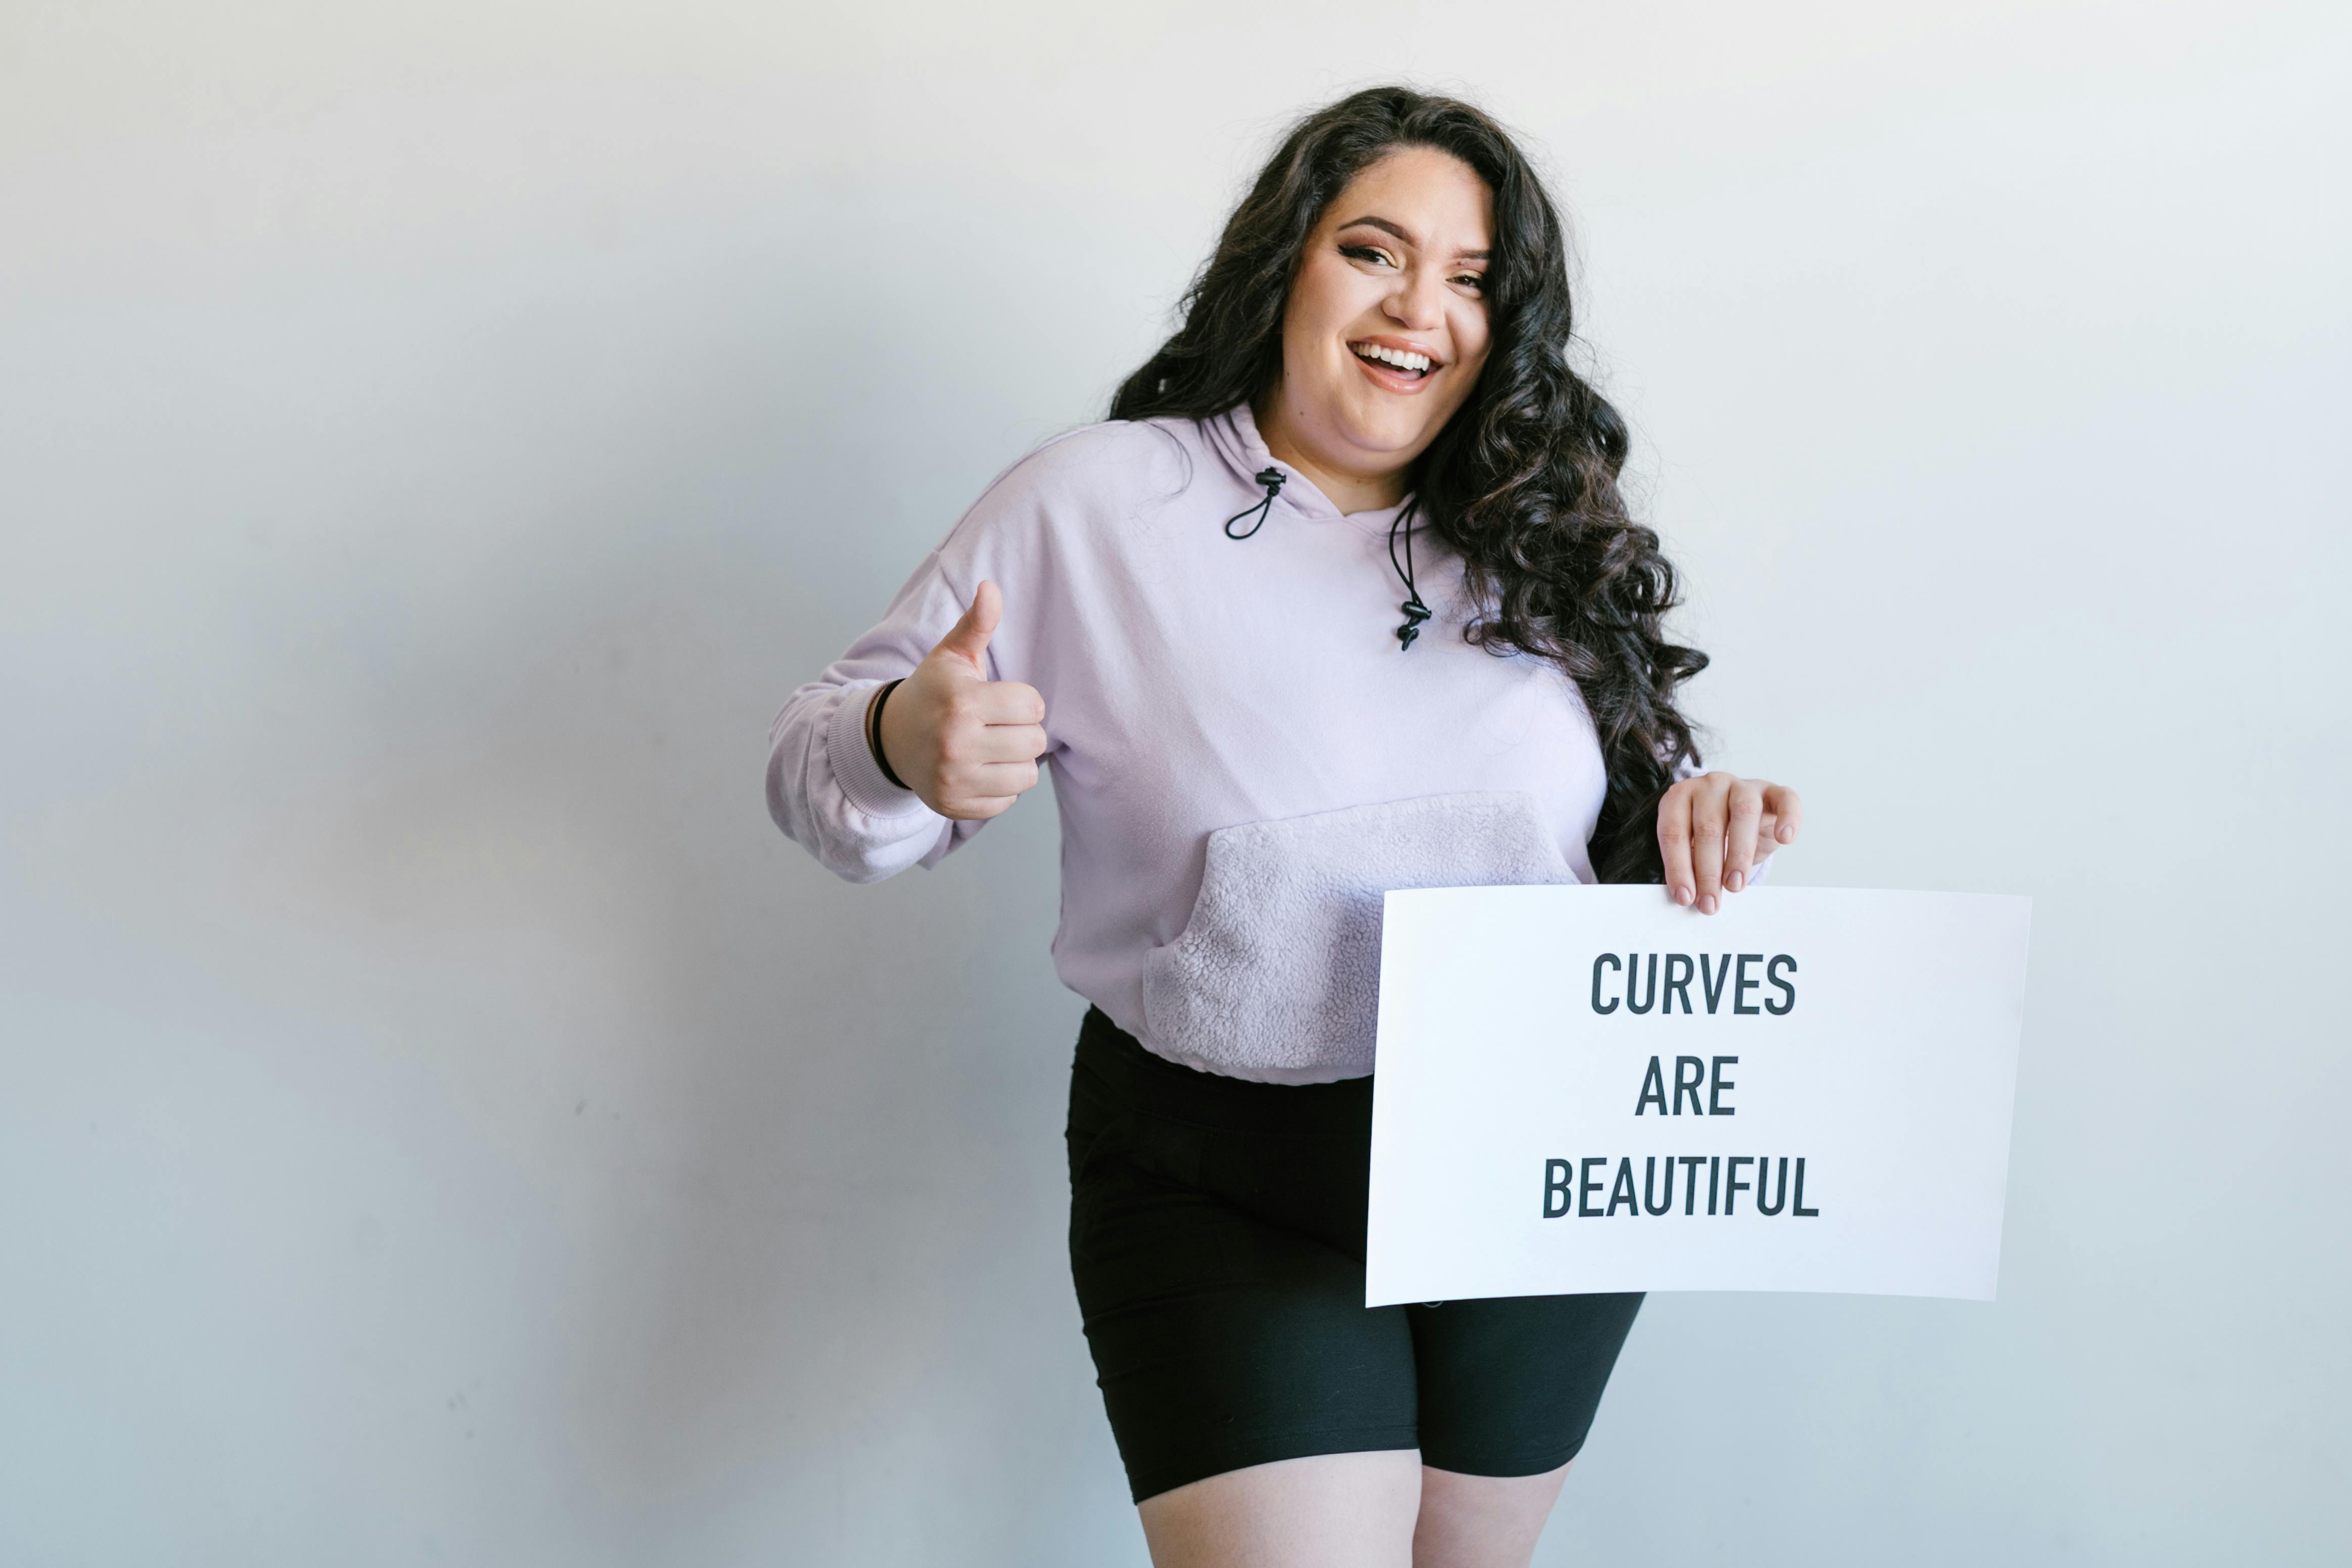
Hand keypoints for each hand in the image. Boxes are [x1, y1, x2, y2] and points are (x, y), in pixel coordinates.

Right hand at [873, 580, 1048, 819]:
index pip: (1032, 706)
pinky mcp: (954, 806)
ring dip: (1016, 761)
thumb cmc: (932, 692)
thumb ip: (977, 623)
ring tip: (991, 747)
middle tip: (994, 725)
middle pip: (1034, 743)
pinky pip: (1007, 801)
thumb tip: (990, 586)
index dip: (1022, 701)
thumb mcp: (952, 655)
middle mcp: (956, 744)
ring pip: (1027, 776)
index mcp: (962, 702)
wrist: (890, 738)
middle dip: (1021, 731)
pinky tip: (978, 770)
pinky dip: (999, 787)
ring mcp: (954, 779)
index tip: (999, 700)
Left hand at [1657, 771, 1801, 913]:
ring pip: (1742, 814)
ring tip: (1735, 885)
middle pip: (1708, 827)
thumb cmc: (1713, 834)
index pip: (1674, 832)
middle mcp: (1710, 785)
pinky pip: (1785, 800)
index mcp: (1681, 797)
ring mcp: (1743, 786)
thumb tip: (1688, 898)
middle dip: (1708, 871)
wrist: (1744, 814)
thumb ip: (1689, 865)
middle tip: (1710, 902)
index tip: (1685, 897)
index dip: (1678, 867)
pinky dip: (1788, 818)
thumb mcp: (1694, 848)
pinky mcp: (1773, 791)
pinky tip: (1785, 839)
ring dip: (1738, 854)